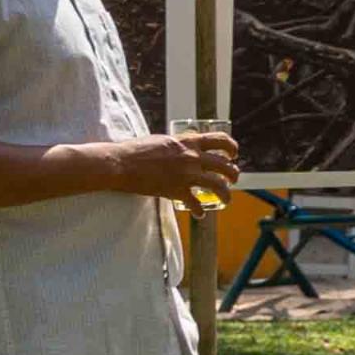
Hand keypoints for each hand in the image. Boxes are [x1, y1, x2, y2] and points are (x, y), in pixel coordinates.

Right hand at [114, 128, 240, 202]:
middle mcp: (192, 157)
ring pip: (218, 185)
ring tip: (227, 199)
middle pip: (225, 165)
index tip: (233, 154)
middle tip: (233, 179)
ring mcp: (186, 175)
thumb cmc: (137, 150)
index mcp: (188, 142)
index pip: (220, 140)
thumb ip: (178, 145)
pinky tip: (200, 214)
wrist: (121, 163)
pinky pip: (195, 203)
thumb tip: (184, 148)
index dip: (232, 147)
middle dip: (233, 173)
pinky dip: (199, 210)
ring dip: (226, 194)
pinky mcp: (176, 190)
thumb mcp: (164, 141)